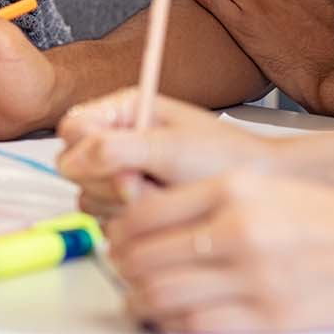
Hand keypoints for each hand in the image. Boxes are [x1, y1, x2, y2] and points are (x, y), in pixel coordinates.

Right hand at [56, 90, 278, 215]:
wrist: (262, 188)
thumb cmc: (227, 159)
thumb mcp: (170, 149)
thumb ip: (115, 150)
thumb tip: (71, 160)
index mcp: (124, 112)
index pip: (72, 129)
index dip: (87, 151)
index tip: (121, 165)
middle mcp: (119, 141)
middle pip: (76, 168)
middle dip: (112, 182)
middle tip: (146, 184)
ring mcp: (123, 175)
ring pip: (90, 197)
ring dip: (124, 204)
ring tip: (163, 196)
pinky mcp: (131, 205)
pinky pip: (108, 220)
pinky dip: (135, 221)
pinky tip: (164, 212)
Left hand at [106, 173, 333, 333]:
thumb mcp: (263, 189)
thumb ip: (206, 201)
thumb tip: (150, 223)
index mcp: (231, 189)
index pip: (143, 213)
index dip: (121, 231)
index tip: (120, 239)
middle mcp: (236, 229)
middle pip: (144, 256)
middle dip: (123, 268)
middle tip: (124, 271)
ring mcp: (252, 276)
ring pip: (162, 295)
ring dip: (140, 300)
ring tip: (141, 298)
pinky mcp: (270, 317)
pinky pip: (197, 325)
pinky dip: (173, 324)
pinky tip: (173, 317)